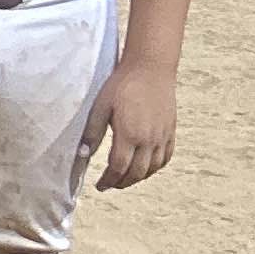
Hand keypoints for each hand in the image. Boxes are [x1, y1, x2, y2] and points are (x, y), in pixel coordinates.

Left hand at [83, 59, 176, 190]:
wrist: (151, 68)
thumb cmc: (122, 84)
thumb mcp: (101, 106)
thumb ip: (93, 132)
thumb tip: (83, 154)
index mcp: (129, 134)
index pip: (118, 167)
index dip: (108, 180)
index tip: (100, 185)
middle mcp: (149, 139)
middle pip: (136, 172)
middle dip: (122, 182)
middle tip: (110, 185)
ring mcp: (162, 136)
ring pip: (153, 168)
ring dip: (138, 178)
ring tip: (125, 179)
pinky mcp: (170, 131)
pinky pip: (166, 157)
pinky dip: (155, 168)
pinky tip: (146, 168)